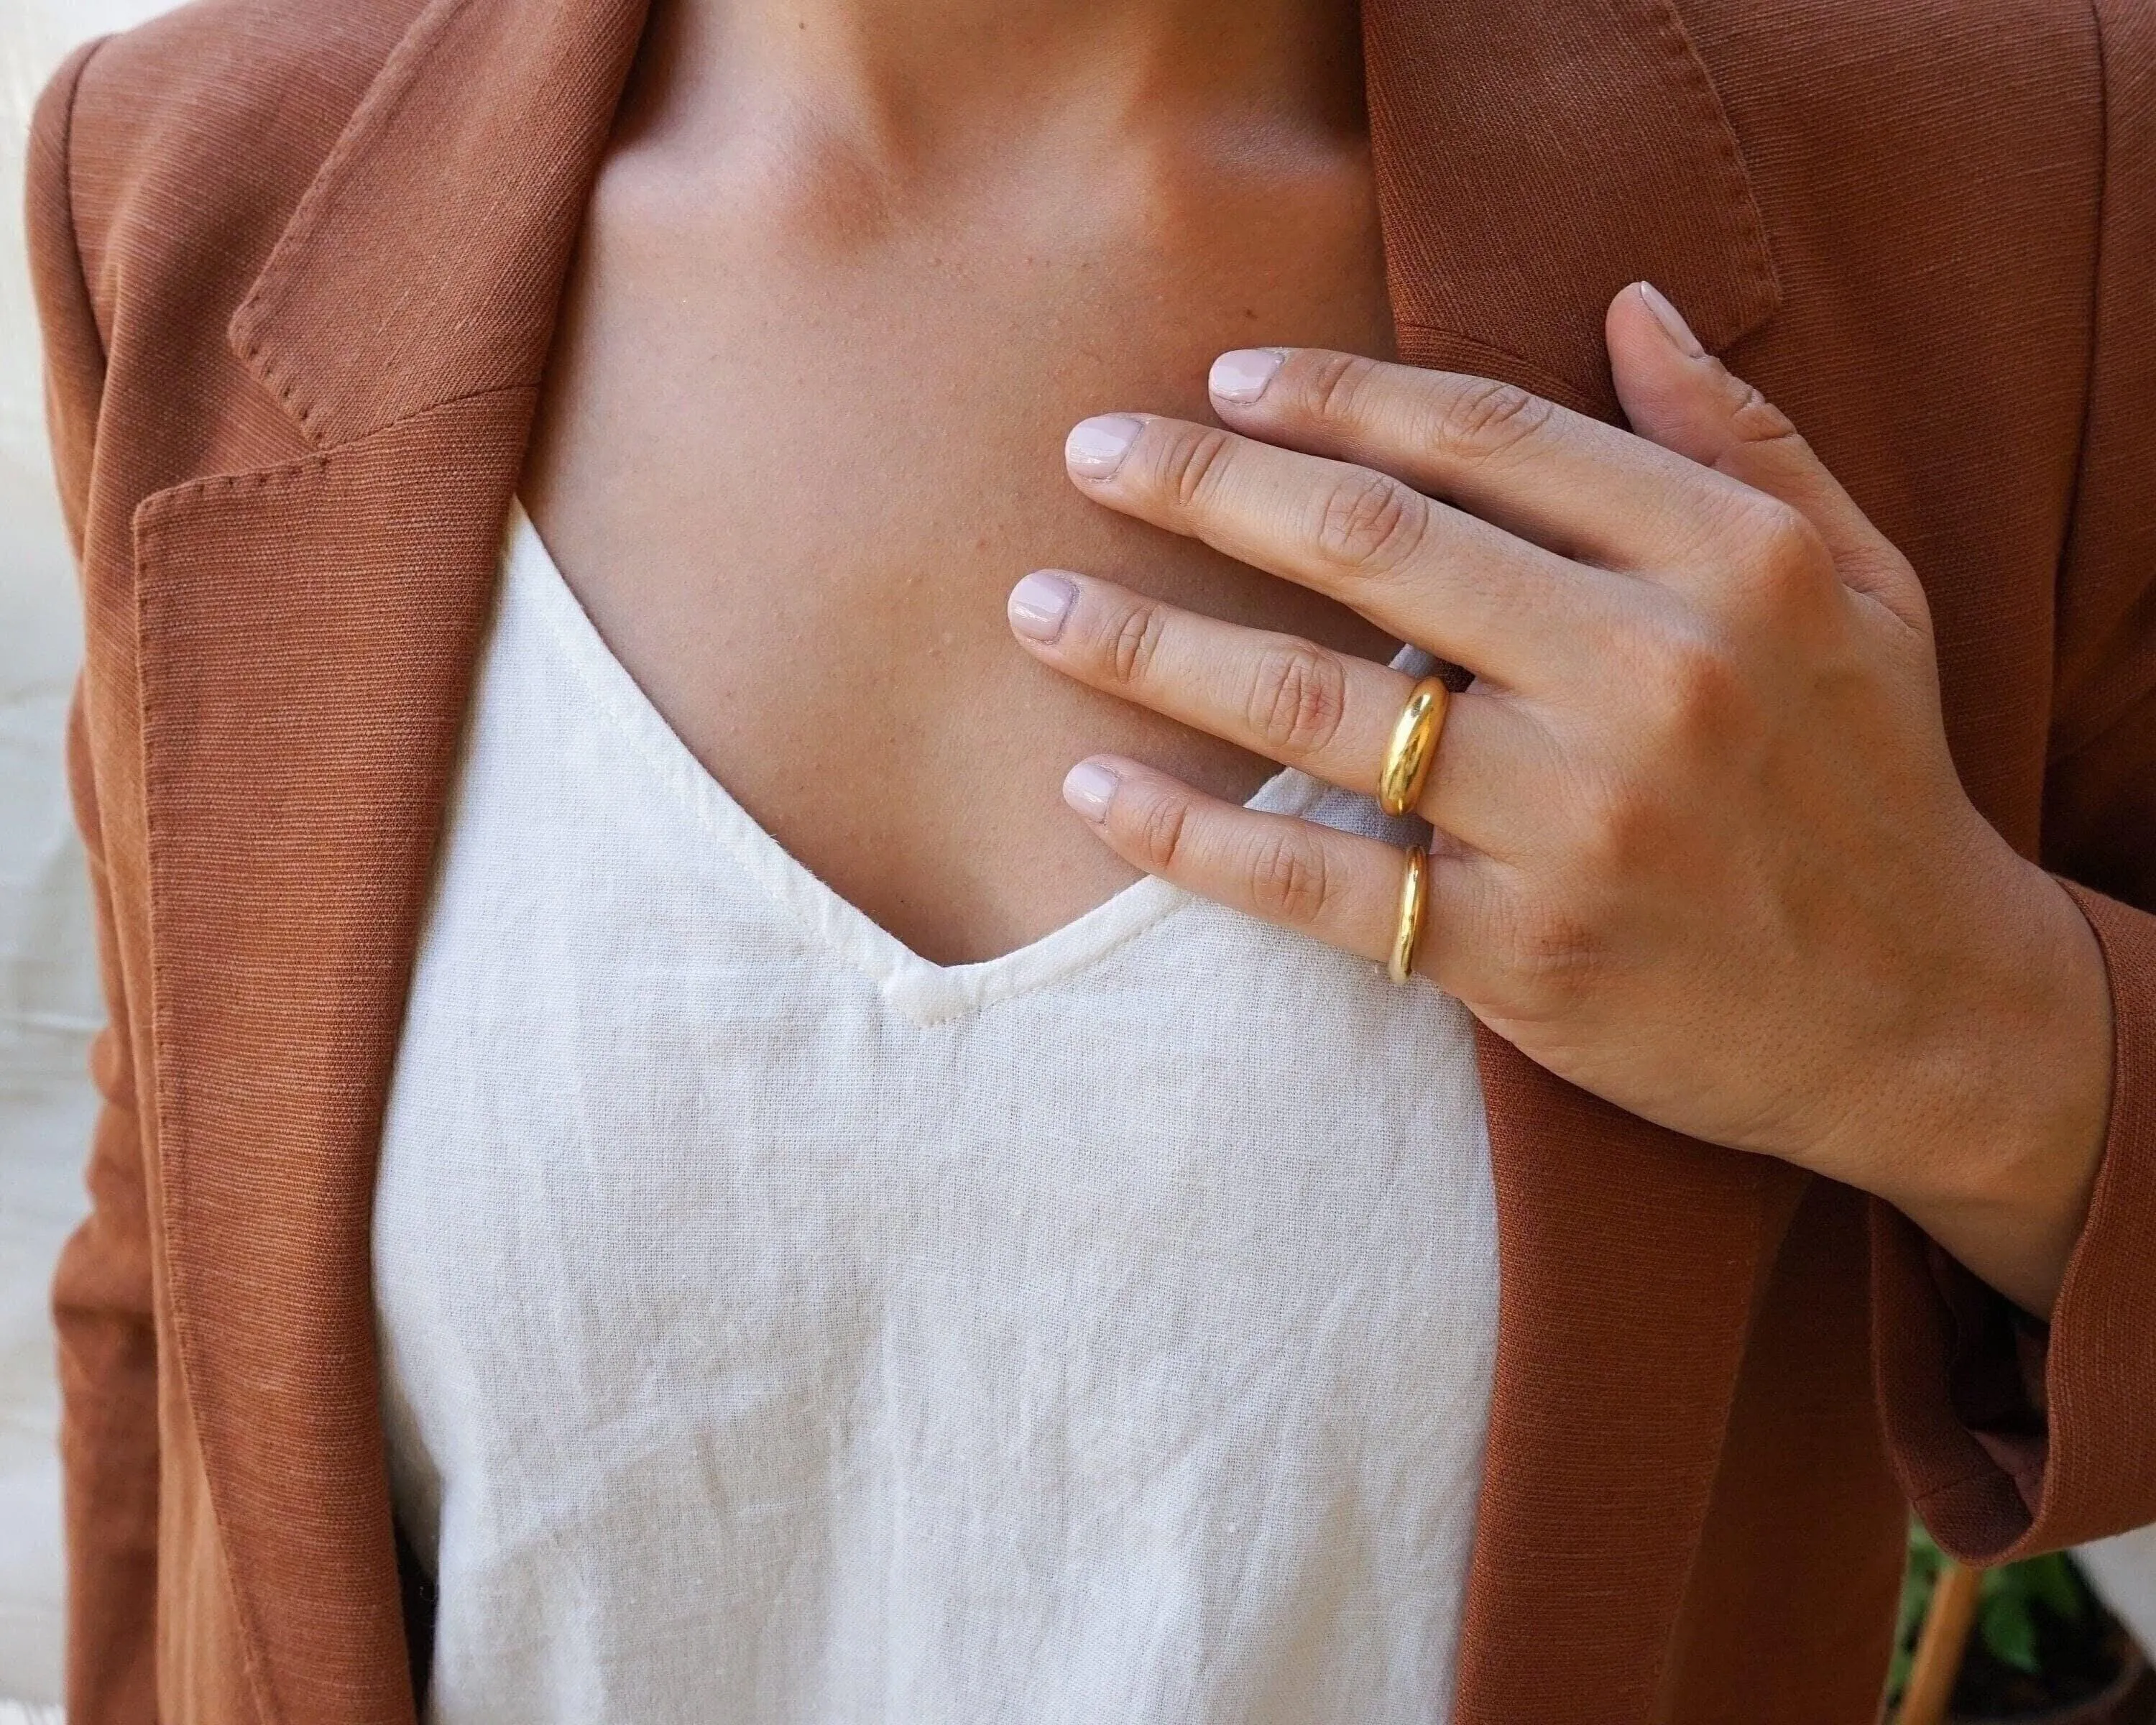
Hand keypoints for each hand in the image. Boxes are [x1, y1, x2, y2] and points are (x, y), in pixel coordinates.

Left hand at [1008, 281, 2111, 1315]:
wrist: (1921, 1013)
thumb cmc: (1870, 779)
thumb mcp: (1861, 580)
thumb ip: (1739, 436)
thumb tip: (1631, 302)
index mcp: (1728, 562)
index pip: (1487, 438)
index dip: (1338, 396)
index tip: (1227, 377)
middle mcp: (1651, 675)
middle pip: (1371, 547)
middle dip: (1205, 484)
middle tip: (1092, 450)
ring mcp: (1578, 822)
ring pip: (1313, 709)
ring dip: (1150, 645)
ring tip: (1037, 607)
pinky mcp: (1522, 956)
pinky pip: (1316, 883)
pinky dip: (1189, 836)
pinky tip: (1091, 785)